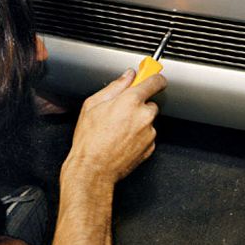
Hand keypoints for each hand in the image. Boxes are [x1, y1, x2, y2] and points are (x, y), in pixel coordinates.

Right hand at [63, 69, 166, 184]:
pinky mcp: (150, 147)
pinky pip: (148, 135)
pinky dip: (139, 135)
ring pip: (148, 120)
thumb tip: (127, 76)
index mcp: (131, 101)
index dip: (154, 77)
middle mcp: (144, 116)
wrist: (93, 169)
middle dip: (138, 105)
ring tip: (118, 129)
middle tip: (121, 111)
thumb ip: (115, 86)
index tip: (153, 76)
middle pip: (150, 102)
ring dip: (138, 121)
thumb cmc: (90, 140)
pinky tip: (122, 139)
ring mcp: (149, 132)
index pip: (154, 81)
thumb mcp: (93, 105)